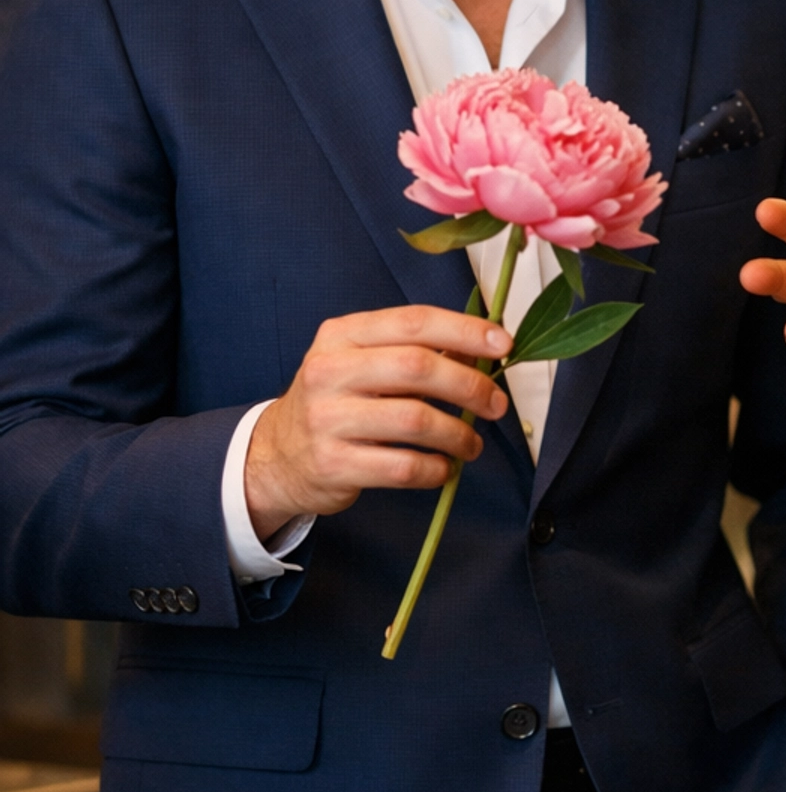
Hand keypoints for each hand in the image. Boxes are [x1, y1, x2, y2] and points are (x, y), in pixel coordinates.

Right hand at [246, 305, 510, 537]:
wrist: (277, 455)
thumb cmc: (338, 402)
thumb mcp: (362, 363)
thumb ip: (414, 352)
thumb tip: (483, 354)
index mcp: (342, 335)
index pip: (413, 322)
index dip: (465, 330)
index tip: (503, 345)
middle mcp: (330, 371)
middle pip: (417, 368)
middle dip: (469, 385)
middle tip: (496, 404)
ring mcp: (327, 419)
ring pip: (415, 421)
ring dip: (458, 434)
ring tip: (472, 443)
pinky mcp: (333, 464)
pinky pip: (403, 467)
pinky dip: (435, 469)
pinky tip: (443, 467)